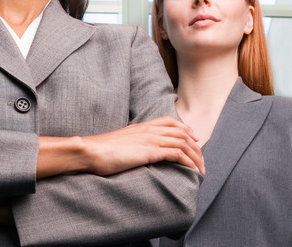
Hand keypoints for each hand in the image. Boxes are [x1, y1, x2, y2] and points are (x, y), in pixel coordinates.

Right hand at [82, 116, 204, 175]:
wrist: (90, 151)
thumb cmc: (98, 151)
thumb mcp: (117, 144)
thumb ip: (129, 144)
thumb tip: (132, 152)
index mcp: (140, 126)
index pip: (169, 121)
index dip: (185, 129)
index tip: (194, 139)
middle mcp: (148, 130)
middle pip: (181, 132)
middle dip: (195, 146)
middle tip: (201, 160)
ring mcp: (150, 139)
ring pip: (182, 143)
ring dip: (195, 156)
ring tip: (201, 169)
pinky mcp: (150, 151)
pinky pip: (176, 153)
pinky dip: (188, 161)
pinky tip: (192, 170)